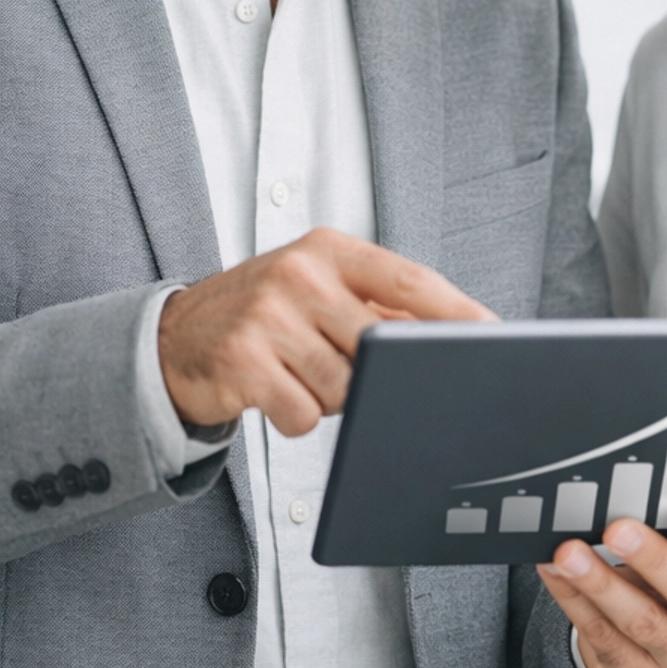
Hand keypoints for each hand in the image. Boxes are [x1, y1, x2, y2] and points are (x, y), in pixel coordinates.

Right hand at [159, 227, 493, 436]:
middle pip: (379, 344)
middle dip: (378, 374)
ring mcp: (267, 316)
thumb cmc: (265, 316)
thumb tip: (457, 336)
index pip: (409, 280)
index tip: (494, 336)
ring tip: (301, 376)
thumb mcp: (318, 290)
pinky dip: (297, 417)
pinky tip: (275, 395)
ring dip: (332, 398)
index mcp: (328, 250)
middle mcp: (298, 273)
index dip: (457, 311)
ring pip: (343, 386)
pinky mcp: (241, 361)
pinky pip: (303, 414)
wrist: (172, 339)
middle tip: (354, 371)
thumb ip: (378, 306)